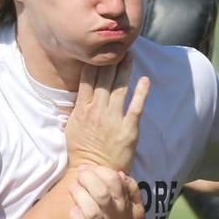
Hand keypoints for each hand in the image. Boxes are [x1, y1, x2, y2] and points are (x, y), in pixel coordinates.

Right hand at [65, 56, 149, 172]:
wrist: (95, 171)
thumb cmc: (82, 150)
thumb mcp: (72, 126)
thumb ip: (77, 107)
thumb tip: (80, 90)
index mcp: (82, 109)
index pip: (87, 79)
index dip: (94, 63)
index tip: (99, 50)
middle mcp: (97, 111)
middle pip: (104, 79)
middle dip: (111, 61)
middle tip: (118, 47)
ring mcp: (113, 119)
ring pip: (119, 88)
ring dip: (125, 70)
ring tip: (130, 55)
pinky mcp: (128, 129)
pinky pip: (136, 107)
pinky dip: (141, 93)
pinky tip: (145, 79)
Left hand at [69, 165, 144, 218]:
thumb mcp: (137, 210)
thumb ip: (132, 190)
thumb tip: (121, 173)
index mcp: (123, 206)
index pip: (115, 182)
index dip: (102, 171)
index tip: (89, 168)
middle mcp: (112, 217)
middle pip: (102, 194)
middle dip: (89, 179)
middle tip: (79, 174)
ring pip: (92, 212)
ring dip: (81, 196)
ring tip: (72, 188)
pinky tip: (72, 211)